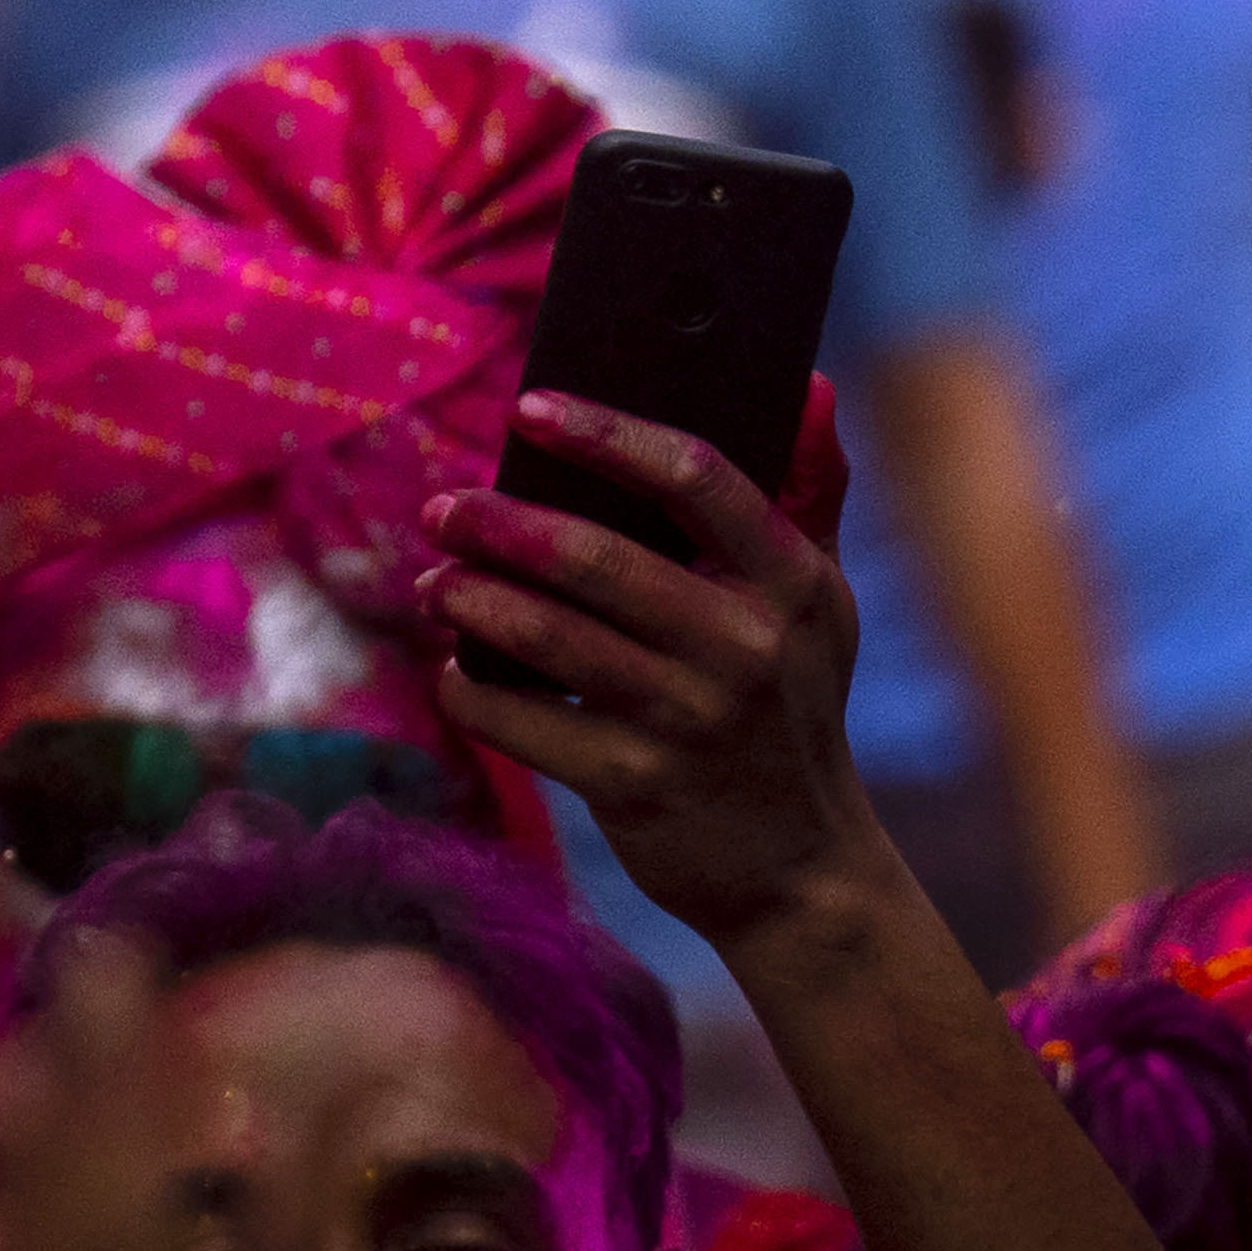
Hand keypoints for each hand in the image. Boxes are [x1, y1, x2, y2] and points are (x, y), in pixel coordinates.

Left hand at [418, 383, 867, 940]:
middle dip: (497, 523)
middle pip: (593, 557)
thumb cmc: (789, 704)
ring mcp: (688, 721)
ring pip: (543, 636)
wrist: (800, 866)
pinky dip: (469, 687)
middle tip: (443, 507)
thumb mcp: (817, 604)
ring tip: (434, 580)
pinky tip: (454, 667)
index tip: (530, 407)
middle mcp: (744, 647)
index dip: (608, 434)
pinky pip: (518, 720)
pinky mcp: (633, 785)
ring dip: (468, 599)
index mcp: (790, 583)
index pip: (698, 478)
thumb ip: (808, 492)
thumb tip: (812, 384)